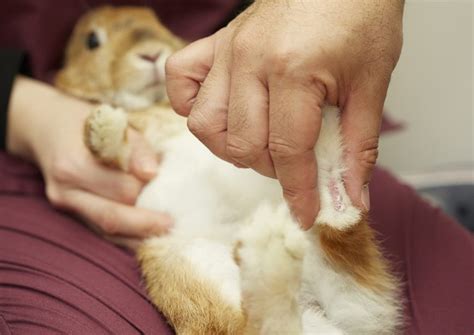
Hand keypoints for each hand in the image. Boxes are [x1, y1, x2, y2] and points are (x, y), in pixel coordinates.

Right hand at [7, 77, 171, 237]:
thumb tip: (152, 174)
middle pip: (112, 218)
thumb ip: (135, 148)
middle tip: (173, 224)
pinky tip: (146, 236)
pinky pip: (101, 232)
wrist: (46, 128)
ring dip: (138, 237)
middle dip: (146, 224)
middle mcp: (65, 191)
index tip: (171, 190)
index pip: (121, 189)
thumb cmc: (86, 123)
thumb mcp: (112, 125)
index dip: (148, 191)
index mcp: (74, 165)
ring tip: (166, 235)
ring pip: (106, 232)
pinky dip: (126, 237)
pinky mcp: (70, 214)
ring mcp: (65, 206)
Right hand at [166, 0, 402, 227]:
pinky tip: (224, 109)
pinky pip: (180, 82)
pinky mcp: (214, 43)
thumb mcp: (372, 84)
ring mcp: (226, 50)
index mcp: (293, 70)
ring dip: (231, 146)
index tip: (306, 215)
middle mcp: (249, 60)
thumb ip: (358, 146)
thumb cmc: (361, 16)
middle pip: (242, 145)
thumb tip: (352, 199)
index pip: (289, 151)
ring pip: (204, 124)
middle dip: (271, 168)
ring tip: (261, 139)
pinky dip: (191, 105)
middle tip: (296, 161)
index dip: (299, 191)